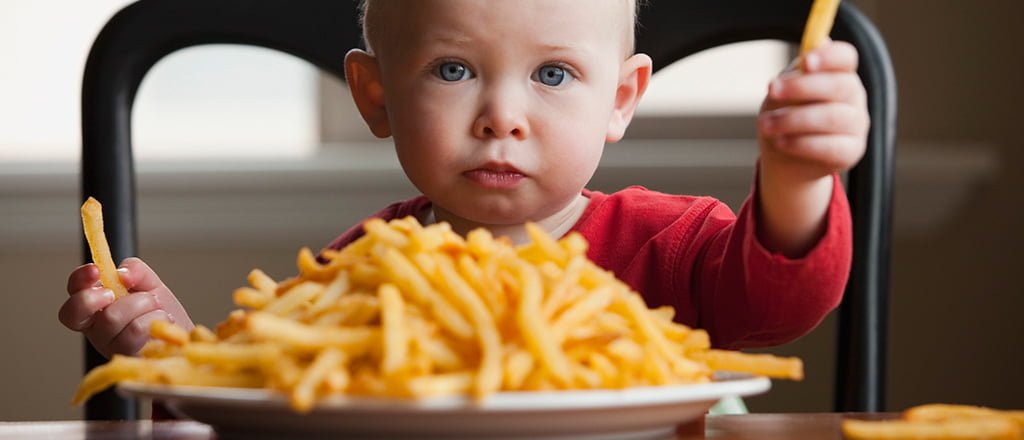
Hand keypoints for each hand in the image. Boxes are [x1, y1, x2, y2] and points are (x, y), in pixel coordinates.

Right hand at [58, 257, 192, 357]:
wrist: (182, 336)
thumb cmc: (160, 311)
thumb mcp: (148, 283)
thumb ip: (134, 270)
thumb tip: (122, 275)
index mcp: (96, 307)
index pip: (73, 295)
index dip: (78, 280)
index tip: (95, 271)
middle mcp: (97, 329)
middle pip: (86, 309)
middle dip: (123, 297)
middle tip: (138, 297)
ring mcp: (110, 346)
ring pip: (114, 317)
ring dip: (145, 305)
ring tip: (156, 309)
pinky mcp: (127, 356)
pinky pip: (136, 330)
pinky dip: (156, 317)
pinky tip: (162, 321)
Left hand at [758, 40, 868, 178]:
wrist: (784, 155)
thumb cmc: (786, 114)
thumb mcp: (785, 90)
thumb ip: (799, 72)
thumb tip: (820, 41)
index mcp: (840, 74)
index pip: (846, 57)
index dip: (830, 57)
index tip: (806, 61)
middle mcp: (854, 97)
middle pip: (839, 85)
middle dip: (801, 86)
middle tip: (771, 90)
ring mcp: (857, 125)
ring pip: (833, 117)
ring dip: (793, 119)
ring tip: (766, 124)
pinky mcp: (852, 151)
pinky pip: (831, 147)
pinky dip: (802, 144)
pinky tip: (781, 142)